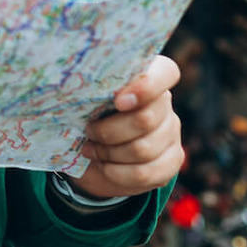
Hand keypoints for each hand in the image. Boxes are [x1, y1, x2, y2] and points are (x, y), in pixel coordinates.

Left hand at [63, 55, 182, 200]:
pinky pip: (145, 173)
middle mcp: (164, 104)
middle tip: (88, 131)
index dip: (146, 87)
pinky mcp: (172, 160)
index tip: (118, 101)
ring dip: (109, 153)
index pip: (166, 73)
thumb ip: (92, 91)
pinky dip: (118, 173)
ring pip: (143, 149)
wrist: (95, 155)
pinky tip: (104, 167)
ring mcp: (171, 132)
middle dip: (109, 131)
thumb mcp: (87, 100)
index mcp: (147, 77)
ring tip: (91, 150)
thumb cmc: (88, 116)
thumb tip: (73, 90)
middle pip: (145, 119)